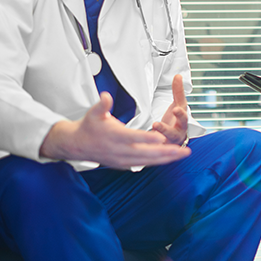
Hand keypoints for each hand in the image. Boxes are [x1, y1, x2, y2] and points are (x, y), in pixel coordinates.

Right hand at [40, 92, 190, 168]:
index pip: (133, 138)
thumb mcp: (93, 113)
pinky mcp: (124, 164)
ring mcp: (122, 160)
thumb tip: (106, 96)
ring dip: (167, 158)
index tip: (162, 138)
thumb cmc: (88, 127)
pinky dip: (158, 161)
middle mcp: (120, 151)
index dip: (147, 139)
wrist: (77, 145)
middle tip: (183, 149)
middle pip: (146, 153)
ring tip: (183, 153)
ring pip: (148, 160)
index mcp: (114, 137)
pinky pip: (144, 163)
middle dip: (166, 152)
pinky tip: (171, 158)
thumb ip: (102, 105)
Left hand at [152, 74, 189, 145]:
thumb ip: (178, 92)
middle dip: (166, 130)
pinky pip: (154, 152)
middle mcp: (177, 134)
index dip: (180, 114)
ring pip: (163, 144)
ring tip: (147, 134)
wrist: (175, 139)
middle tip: (156, 124)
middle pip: (174, 133)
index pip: (183, 118)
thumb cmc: (176, 120)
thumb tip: (178, 75)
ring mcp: (169, 144)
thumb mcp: (178, 105)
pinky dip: (149, 151)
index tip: (176, 109)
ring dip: (155, 140)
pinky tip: (139, 147)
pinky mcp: (160, 151)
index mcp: (182, 122)